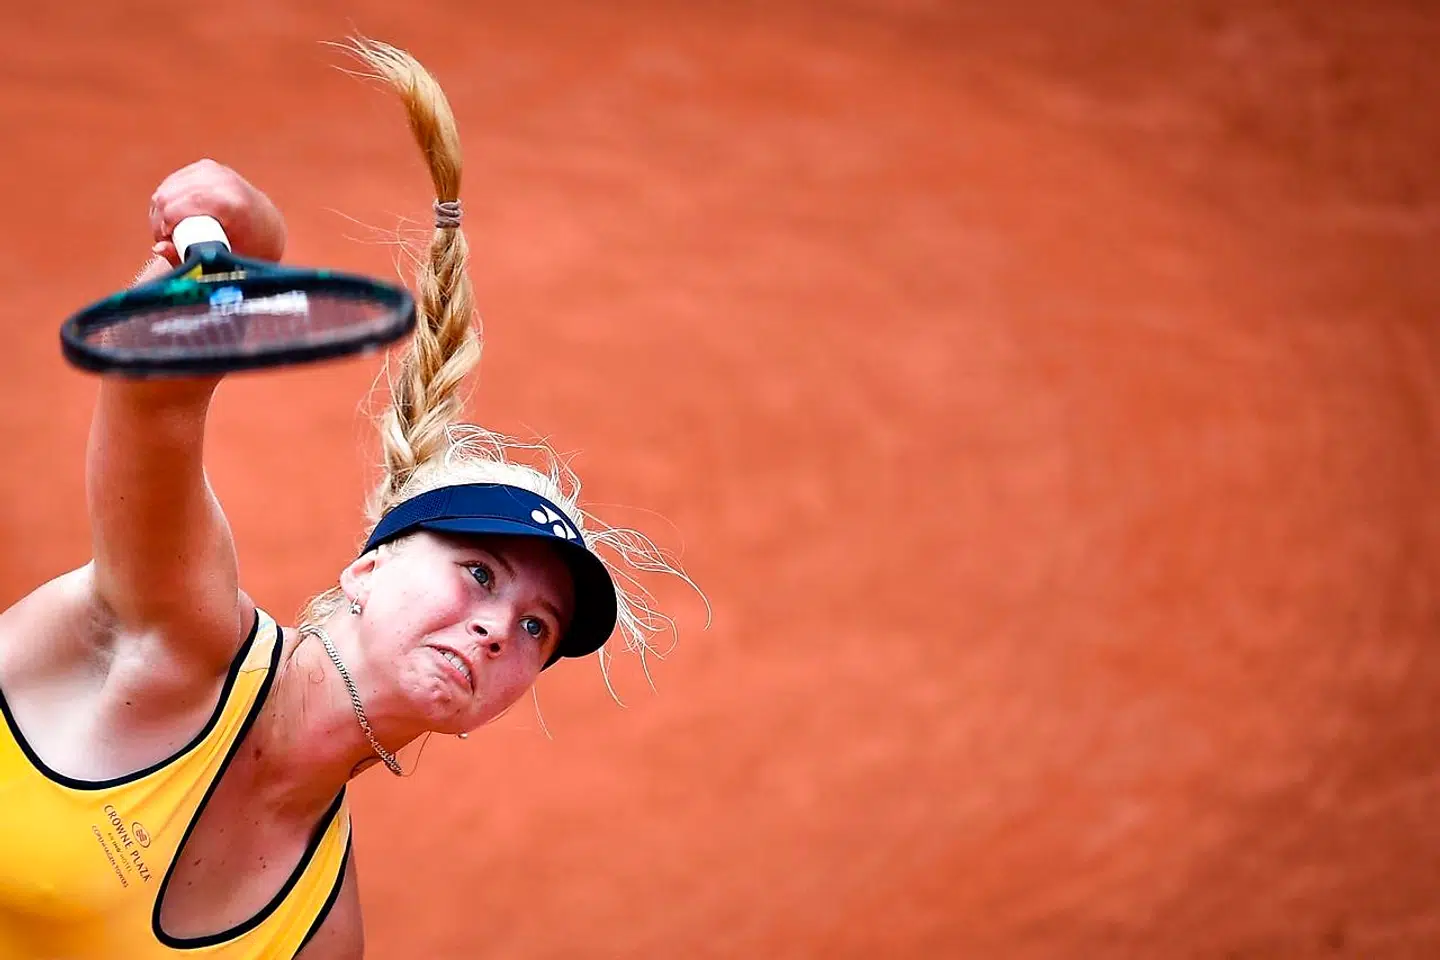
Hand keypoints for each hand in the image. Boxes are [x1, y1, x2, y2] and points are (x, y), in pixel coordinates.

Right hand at [146, 159, 285, 265]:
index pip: (188, 204)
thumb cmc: (249, 252)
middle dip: (160, 221)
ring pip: (167, 191)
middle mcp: (226, 181)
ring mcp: (215, 171)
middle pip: (172, 197)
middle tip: (166, 241)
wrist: (267, 228)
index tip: (166, 240)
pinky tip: (173, 218)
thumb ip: (193, 258)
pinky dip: (165, 203)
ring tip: (171, 234)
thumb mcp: (227, 263)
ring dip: (159, 213)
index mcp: (237, 205)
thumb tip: (158, 248)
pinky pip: (170, 185)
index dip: (169, 222)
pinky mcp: (204, 167)